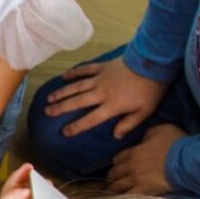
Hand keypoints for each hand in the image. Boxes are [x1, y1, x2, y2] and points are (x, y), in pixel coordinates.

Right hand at [42, 61, 164, 138]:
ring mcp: (100, 78)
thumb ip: (128, 124)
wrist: (152, 63)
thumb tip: (116, 135)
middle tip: (47, 112)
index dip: (76, 126)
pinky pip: (85, 70)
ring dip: (62, 92)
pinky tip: (64, 76)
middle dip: (61, 108)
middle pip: (77, 102)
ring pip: (77, 86)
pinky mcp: (102, 67)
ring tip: (49, 98)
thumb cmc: (150, 90)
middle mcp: (101, 93)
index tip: (64, 132)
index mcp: (111, 106)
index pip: (90, 119)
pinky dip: (74, 73)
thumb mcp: (144, 111)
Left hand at [108, 124, 182, 195]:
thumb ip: (147, 135)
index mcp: (134, 152)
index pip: (117, 158)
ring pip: (117, 187)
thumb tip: (143, 141)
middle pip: (114, 173)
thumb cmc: (175, 143)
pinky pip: (129, 197)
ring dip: (113, 188)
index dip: (116, 161)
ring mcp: (137, 180)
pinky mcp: (145, 191)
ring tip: (112, 191)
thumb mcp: (160, 130)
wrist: (187, 160)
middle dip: (112, 175)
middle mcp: (131, 167)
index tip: (117, 164)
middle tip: (112, 178)